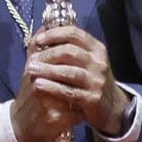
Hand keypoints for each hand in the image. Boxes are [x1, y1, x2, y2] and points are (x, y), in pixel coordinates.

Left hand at [16, 22, 117, 141]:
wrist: (110, 107)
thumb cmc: (90, 81)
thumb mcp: (84, 62)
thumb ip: (65, 48)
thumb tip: (40, 34)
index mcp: (96, 49)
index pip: (74, 34)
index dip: (54, 34)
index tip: (39, 40)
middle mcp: (99, 63)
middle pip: (70, 52)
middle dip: (48, 54)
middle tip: (32, 59)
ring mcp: (97, 81)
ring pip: (69, 72)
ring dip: (47, 70)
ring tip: (31, 70)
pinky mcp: (92, 98)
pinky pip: (69, 91)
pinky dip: (52, 87)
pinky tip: (39, 84)